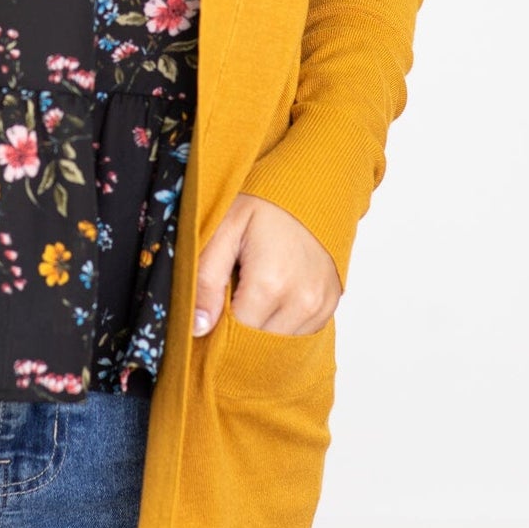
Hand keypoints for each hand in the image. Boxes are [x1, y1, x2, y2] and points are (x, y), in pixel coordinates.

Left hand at [192, 192, 341, 338]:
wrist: (313, 184)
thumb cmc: (263, 202)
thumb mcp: (223, 229)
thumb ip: (206, 279)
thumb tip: (198, 328)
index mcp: (271, 283)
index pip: (236, 334)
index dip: (217, 326)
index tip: (209, 307)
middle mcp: (302, 301)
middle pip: (259, 343)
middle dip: (238, 330)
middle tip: (227, 298)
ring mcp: (321, 304)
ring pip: (280, 342)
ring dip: (261, 327)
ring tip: (251, 293)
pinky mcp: (330, 304)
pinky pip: (300, 333)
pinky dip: (282, 323)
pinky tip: (271, 297)